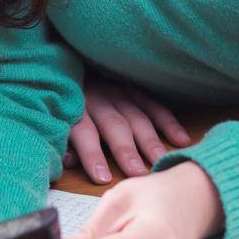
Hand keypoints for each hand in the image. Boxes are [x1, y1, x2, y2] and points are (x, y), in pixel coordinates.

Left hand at [66, 75, 190, 182]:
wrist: (72, 60)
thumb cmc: (66, 100)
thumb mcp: (57, 116)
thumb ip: (63, 140)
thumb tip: (66, 162)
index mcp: (75, 109)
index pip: (83, 132)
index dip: (91, 154)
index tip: (102, 177)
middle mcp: (99, 100)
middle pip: (114, 126)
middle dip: (126, 150)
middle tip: (139, 174)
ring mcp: (119, 92)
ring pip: (137, 118)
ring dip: (149, 141)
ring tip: (160, 161)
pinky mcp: (135, 88)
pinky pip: (154, 105)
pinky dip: (168, 122)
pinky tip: (182, 139)